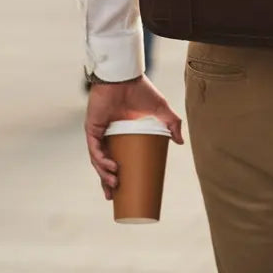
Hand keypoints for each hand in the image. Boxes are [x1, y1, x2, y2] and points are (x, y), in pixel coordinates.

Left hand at [85, 76, 183, 199]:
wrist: (125, 76)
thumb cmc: (141, 90)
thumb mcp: (161, 109)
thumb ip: (171, 123)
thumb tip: (180, 142)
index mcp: (121, 134)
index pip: (116, 158)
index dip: (116, 176)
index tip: (121, 192)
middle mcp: (108, 136)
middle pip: (104, 164)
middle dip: (107, 182)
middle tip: (114, 196)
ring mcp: (99, 133)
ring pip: (98, 160)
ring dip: (104, 174)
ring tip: (115, 184)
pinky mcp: (92, 128)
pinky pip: (94, 149)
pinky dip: (101, 160)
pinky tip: (111, 168)